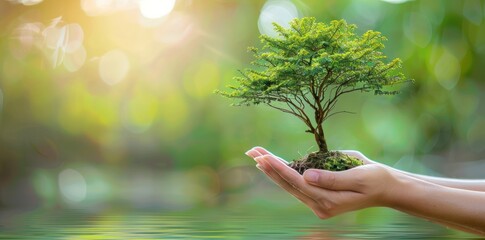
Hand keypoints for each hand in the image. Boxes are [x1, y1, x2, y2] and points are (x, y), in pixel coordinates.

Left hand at [245, 147, 401, 218]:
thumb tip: (306, 175)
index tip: (264, 157)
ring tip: (256, 154)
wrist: (386, 189)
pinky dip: (283, 172)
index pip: (297, 182)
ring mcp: (318, 202)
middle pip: (288, 184)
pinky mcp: (318, 197)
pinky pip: (296, 184)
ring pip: (289, 185)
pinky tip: (272, 163)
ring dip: (272, 169)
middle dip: (269, 167)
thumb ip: (332, 178)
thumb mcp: (358, 177)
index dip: (279, 169)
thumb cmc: (376, 180)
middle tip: (252, 151)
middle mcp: (319, 205)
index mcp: (328, 201)